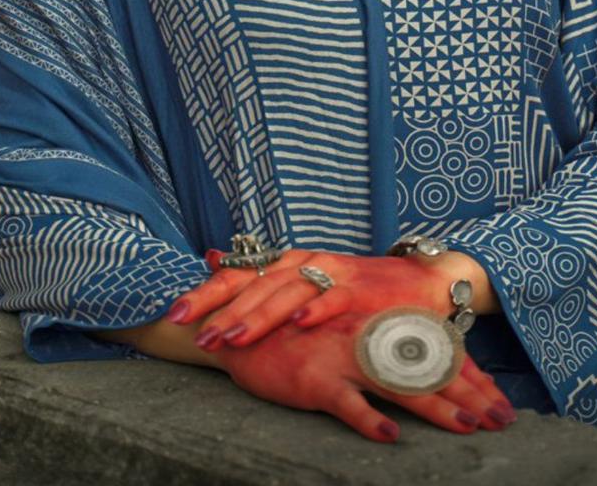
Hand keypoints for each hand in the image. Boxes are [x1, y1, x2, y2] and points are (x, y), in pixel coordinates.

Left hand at [164, 247, 466, 349]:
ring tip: (232, 338)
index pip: (241, 273)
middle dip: (223, 309)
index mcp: (290, 261)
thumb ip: (260, 274)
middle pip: (257, 284)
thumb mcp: (306, 277)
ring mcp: (335, 274)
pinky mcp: (362, 290)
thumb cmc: (357, 288)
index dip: (208, 292)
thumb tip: (210, 258)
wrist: (420, 281)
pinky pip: (335, 299)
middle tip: (195, 333)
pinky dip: (316, 310)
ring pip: (288, 293)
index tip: (176, 314)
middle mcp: (308, 262)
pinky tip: (297, 325)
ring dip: (259, 316)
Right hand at [211, 310, 517, 442]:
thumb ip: (378, 345)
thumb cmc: (295, 332)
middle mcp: (366, 337)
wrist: (240, 324)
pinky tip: (390, 436)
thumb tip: (416, 369)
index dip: (469, 378)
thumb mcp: (342, 333)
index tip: (500, 404)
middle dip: (467, 395)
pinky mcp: (315, 378)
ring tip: (465, 426)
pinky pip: (346, 402)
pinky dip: (368, 419)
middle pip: (426, 368)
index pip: (432, 352)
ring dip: (433, 405)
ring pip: (396, 383)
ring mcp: (342, 356)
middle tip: (502, 420)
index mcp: (376, 326)